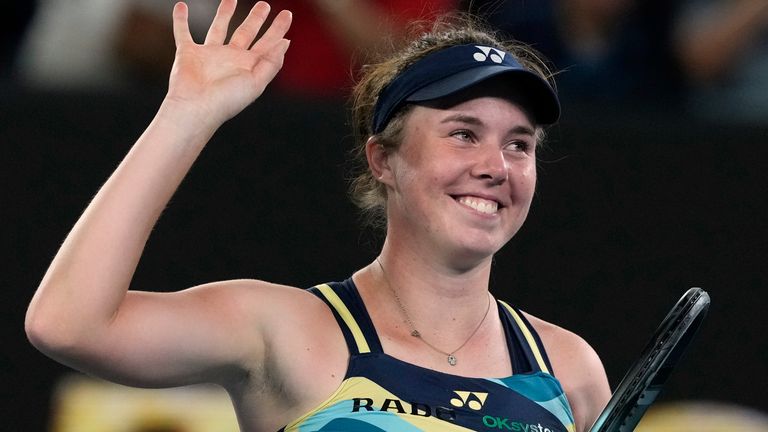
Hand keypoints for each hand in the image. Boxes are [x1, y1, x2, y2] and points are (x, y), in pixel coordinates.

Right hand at [165, 0, 291, 125]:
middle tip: (263, 4)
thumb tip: (285, 42)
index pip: (267, 43)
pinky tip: (182, 6)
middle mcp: (230, 59)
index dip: (278, 29)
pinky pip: (183, 32)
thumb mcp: (256, 81)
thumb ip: (272, 62)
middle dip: (256, 18)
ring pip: (218, 28)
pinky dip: (180, 20)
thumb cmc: (227, 99)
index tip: (287, 14)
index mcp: (248, 66)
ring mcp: (209, 55)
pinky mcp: (188, 53)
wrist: (195, 108)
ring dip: (224, 13)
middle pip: (246, 32)